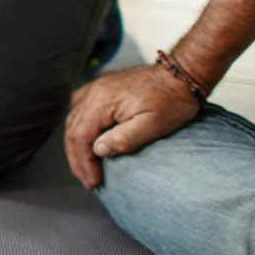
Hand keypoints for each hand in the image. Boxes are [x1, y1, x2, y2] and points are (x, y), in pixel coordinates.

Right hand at [64, 64, 200, 188]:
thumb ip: (124, 139)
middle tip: (88, 180)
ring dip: (77, 146)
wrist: (182, 74)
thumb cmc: (172, 99)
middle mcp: (94, 91)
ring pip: (73, 121)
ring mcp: (96, 87)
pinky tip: (86, 141)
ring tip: (85, 166)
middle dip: (78, 159)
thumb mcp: (153, 125)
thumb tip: (98, 150)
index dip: (84, 162)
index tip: (93, 181)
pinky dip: (79, 129)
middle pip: (73, 130)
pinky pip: (79, 110)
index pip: (80, 137)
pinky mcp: (102, 88)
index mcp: (102, 100)